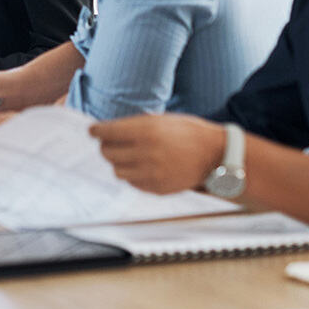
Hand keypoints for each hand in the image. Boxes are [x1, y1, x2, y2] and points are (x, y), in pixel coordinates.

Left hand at [90, 114, 225, 194]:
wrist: (216, 155)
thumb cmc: (188, 133)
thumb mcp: (161, 120)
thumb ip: (135, 125)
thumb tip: (110, 129)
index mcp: (146, 131)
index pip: (107, 132)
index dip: (96, 131)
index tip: (92, 131)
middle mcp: (146, 152)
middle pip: (107, 153)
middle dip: (106, 147)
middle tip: (110, 143)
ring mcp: (152, 173)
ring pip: (117, 170)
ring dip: (118, 163)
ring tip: (128, 156)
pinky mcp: (158, 188)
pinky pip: (133, 183)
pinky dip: (133, 175)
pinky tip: (142, 167)